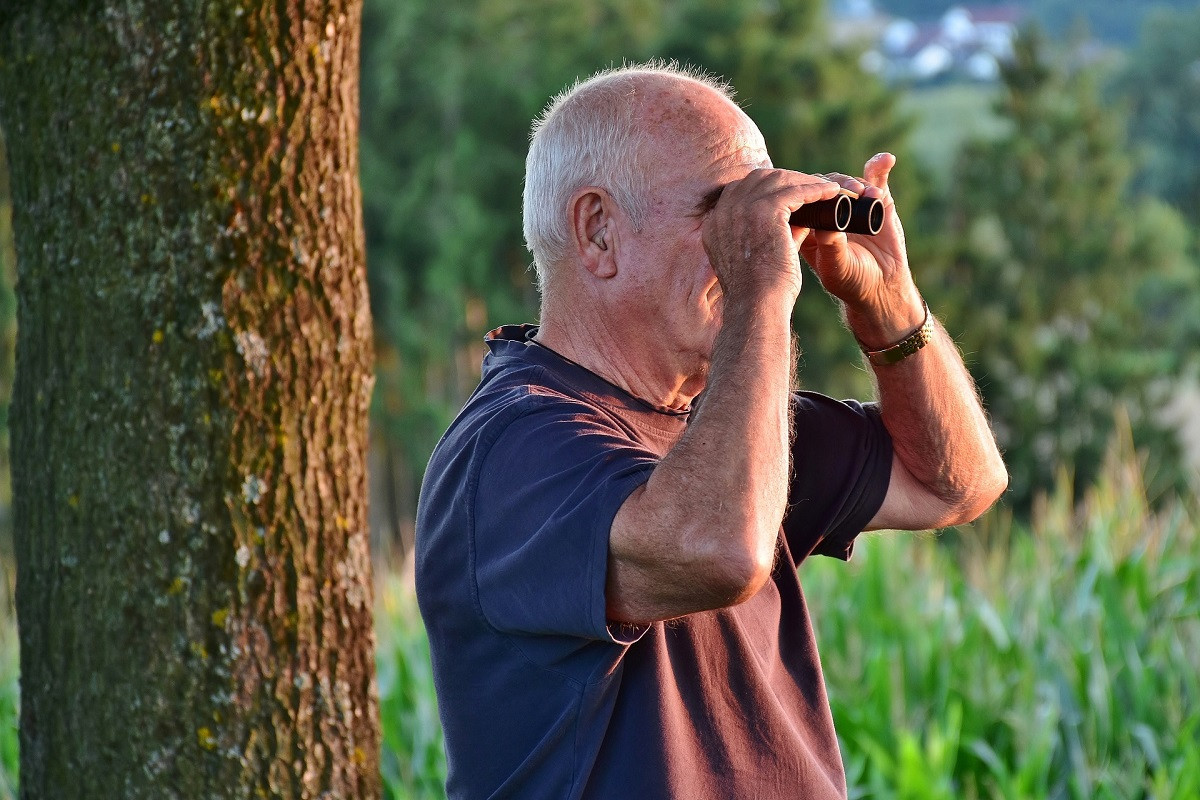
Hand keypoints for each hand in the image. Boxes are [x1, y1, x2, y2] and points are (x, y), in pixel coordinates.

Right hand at [702, 168, 841, 305]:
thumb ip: (775, 234)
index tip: (791, 194)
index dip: (768, 189)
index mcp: (715, 225)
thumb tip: (802, 217)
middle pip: (759, 179)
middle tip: (813, 187)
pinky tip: (832, 192)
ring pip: (778, 180)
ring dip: (806, 182)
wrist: (757, 308)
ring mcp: (741, 209)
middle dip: (788, 179)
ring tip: (828, 189)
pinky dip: (815, 189)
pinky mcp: (764, 211)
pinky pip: (795, 190)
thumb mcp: (759, 258)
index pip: (741, 192)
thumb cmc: (760, 294)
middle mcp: (722, 212)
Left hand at [798, 153, 923, 344]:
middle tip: (851, 192)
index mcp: (808, 226)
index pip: (802, 199)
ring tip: (868, 193)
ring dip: (856, 182)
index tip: (824, 194)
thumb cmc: (852, 282)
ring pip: (847, 182)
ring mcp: (851, 204)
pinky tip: (886, 159)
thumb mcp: (837, 268)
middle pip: (823, 185)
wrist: (881, 286)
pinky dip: (879, 168)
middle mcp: (826, 212)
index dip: (810, 192)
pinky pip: (875, 179)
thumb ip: (830, 247)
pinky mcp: (875, 201)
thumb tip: (824, 225)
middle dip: (836, 184)